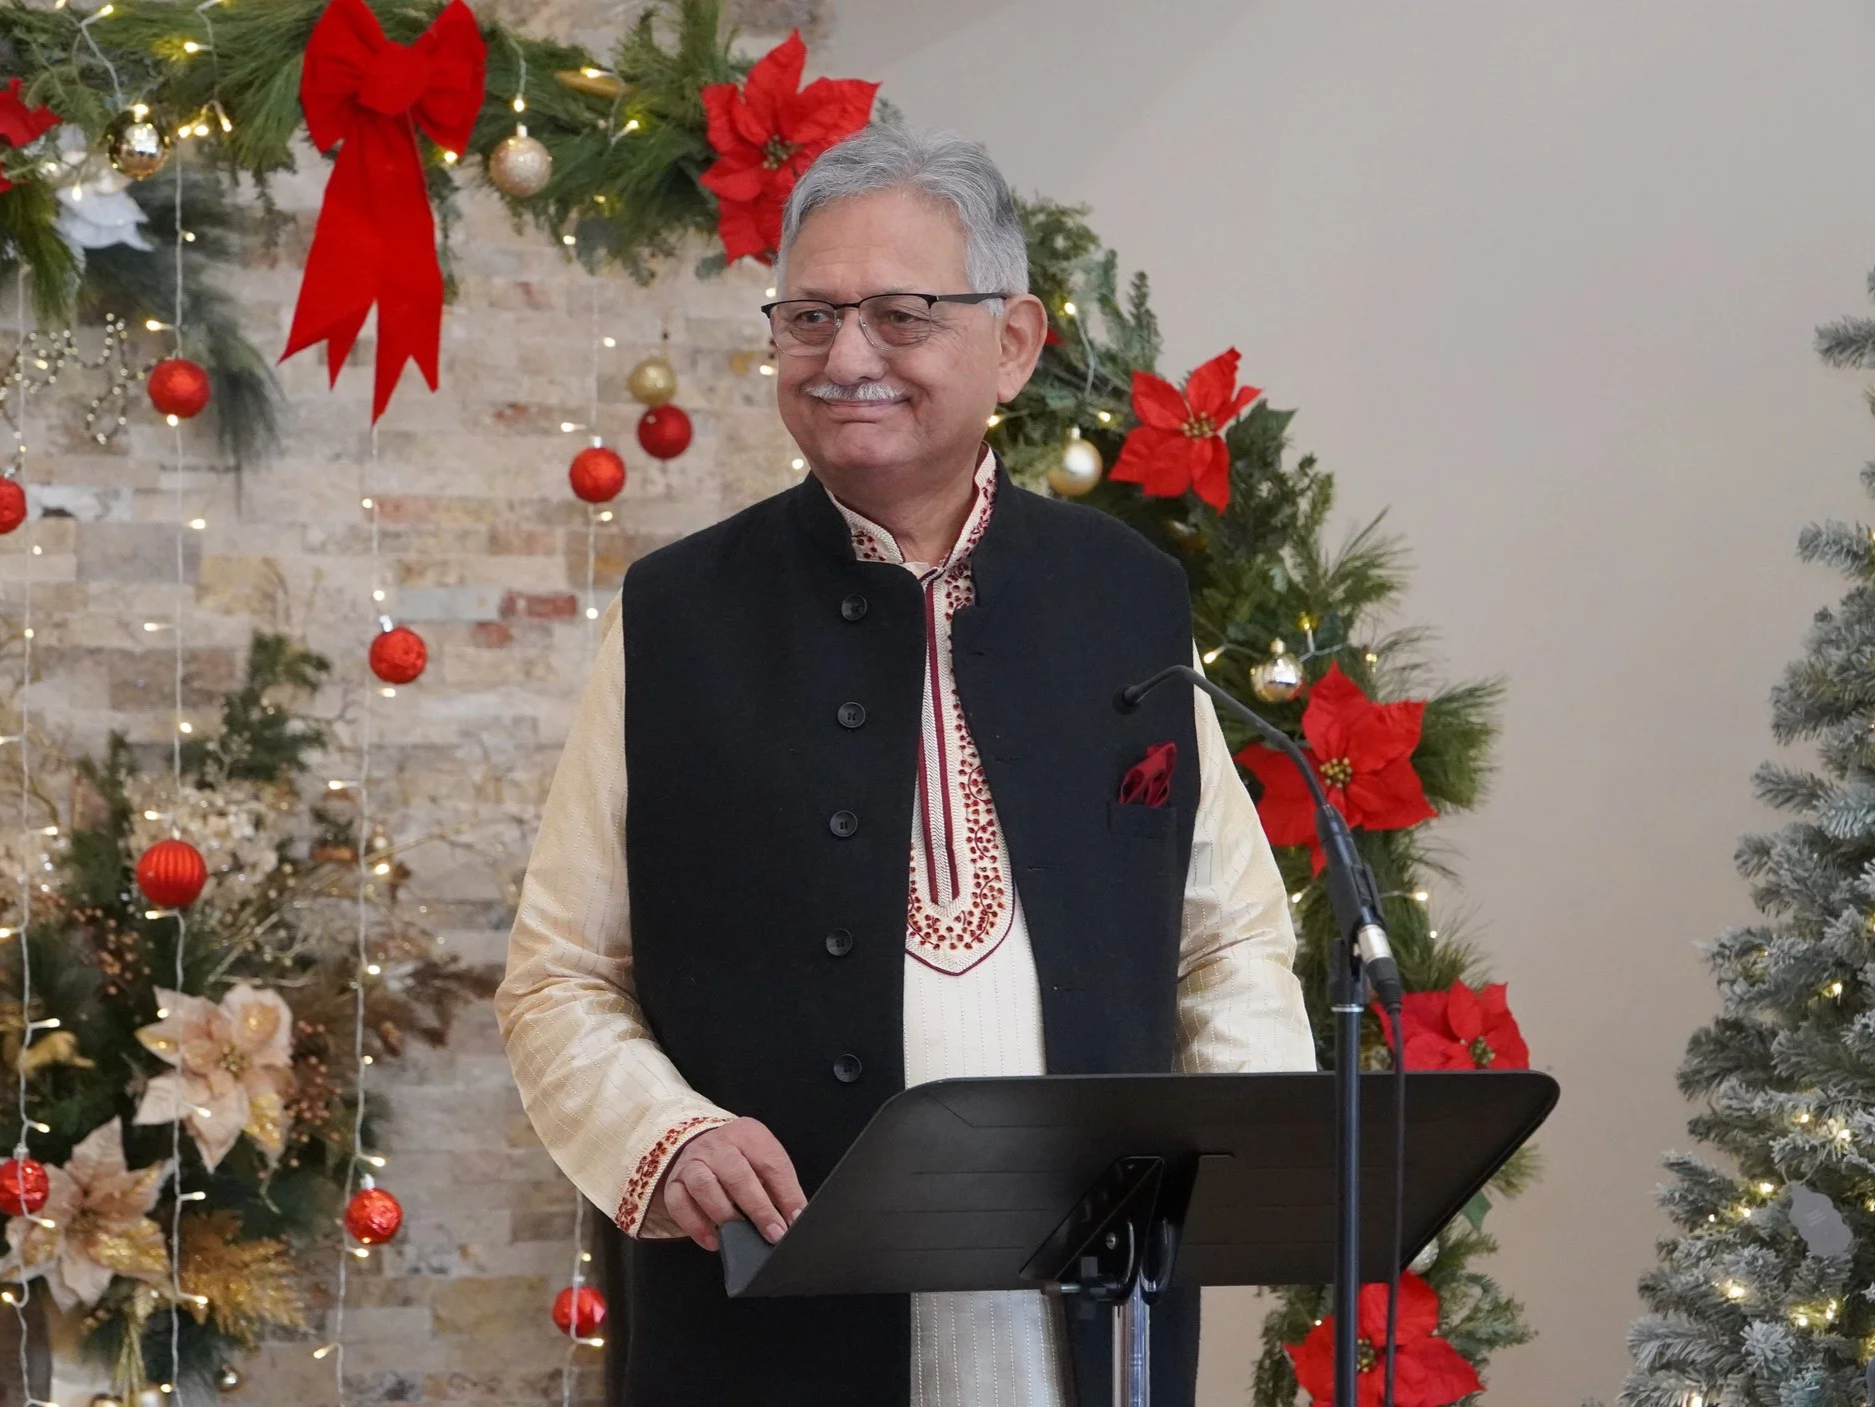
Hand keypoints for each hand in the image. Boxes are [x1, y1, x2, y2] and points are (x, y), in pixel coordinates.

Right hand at [656, 1117, 806, 1252]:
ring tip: (740, 1235)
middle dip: (758, 1208)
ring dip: (724, 1214)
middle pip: (737, 1175)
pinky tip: (713, 1240)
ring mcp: (692, 1162)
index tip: (796, 1220)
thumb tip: (795, 1219)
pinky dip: (696, 1226)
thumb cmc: (742, 1158)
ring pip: (704, 1186)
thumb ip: (781, 1188)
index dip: (786, 1194)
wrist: (703, 1144)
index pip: (770, 1163)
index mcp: (748, 1134)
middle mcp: (717, 1145)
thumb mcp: (765, 1161)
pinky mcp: (674, 1182)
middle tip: (773, 1233)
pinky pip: (679, 1204)